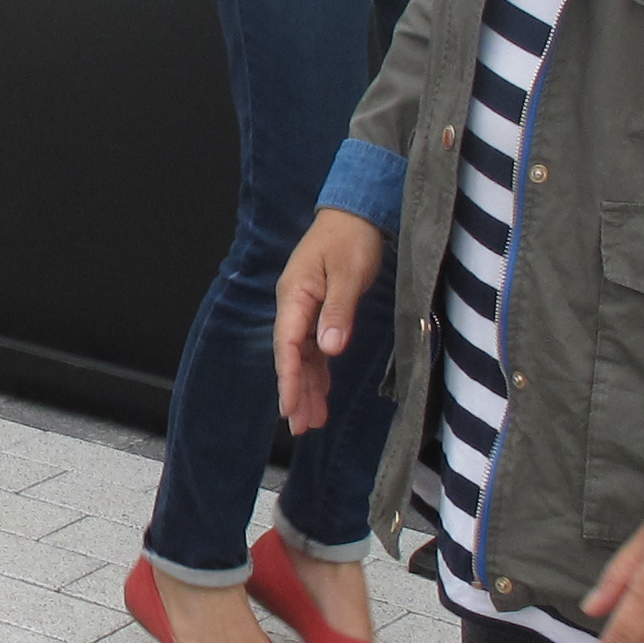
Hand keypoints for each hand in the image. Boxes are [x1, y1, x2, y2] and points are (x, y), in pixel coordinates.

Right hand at [271, 209, 386, 438]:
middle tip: (300, 428)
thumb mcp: (349, 273)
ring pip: (303, 357)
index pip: (287, 344)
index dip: (288, 378)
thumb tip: (330, 348)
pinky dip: (318, 372)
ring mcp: (306, 310)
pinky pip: (314, 348)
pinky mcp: (320, 311)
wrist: (356, 214)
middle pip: (291, 356)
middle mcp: (295, 306)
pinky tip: (321, 394)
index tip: (290, 407)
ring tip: (312, 422)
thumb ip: (339, 310)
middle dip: (295, 392)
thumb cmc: (350, 238)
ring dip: (307, 388)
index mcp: (295, 295)